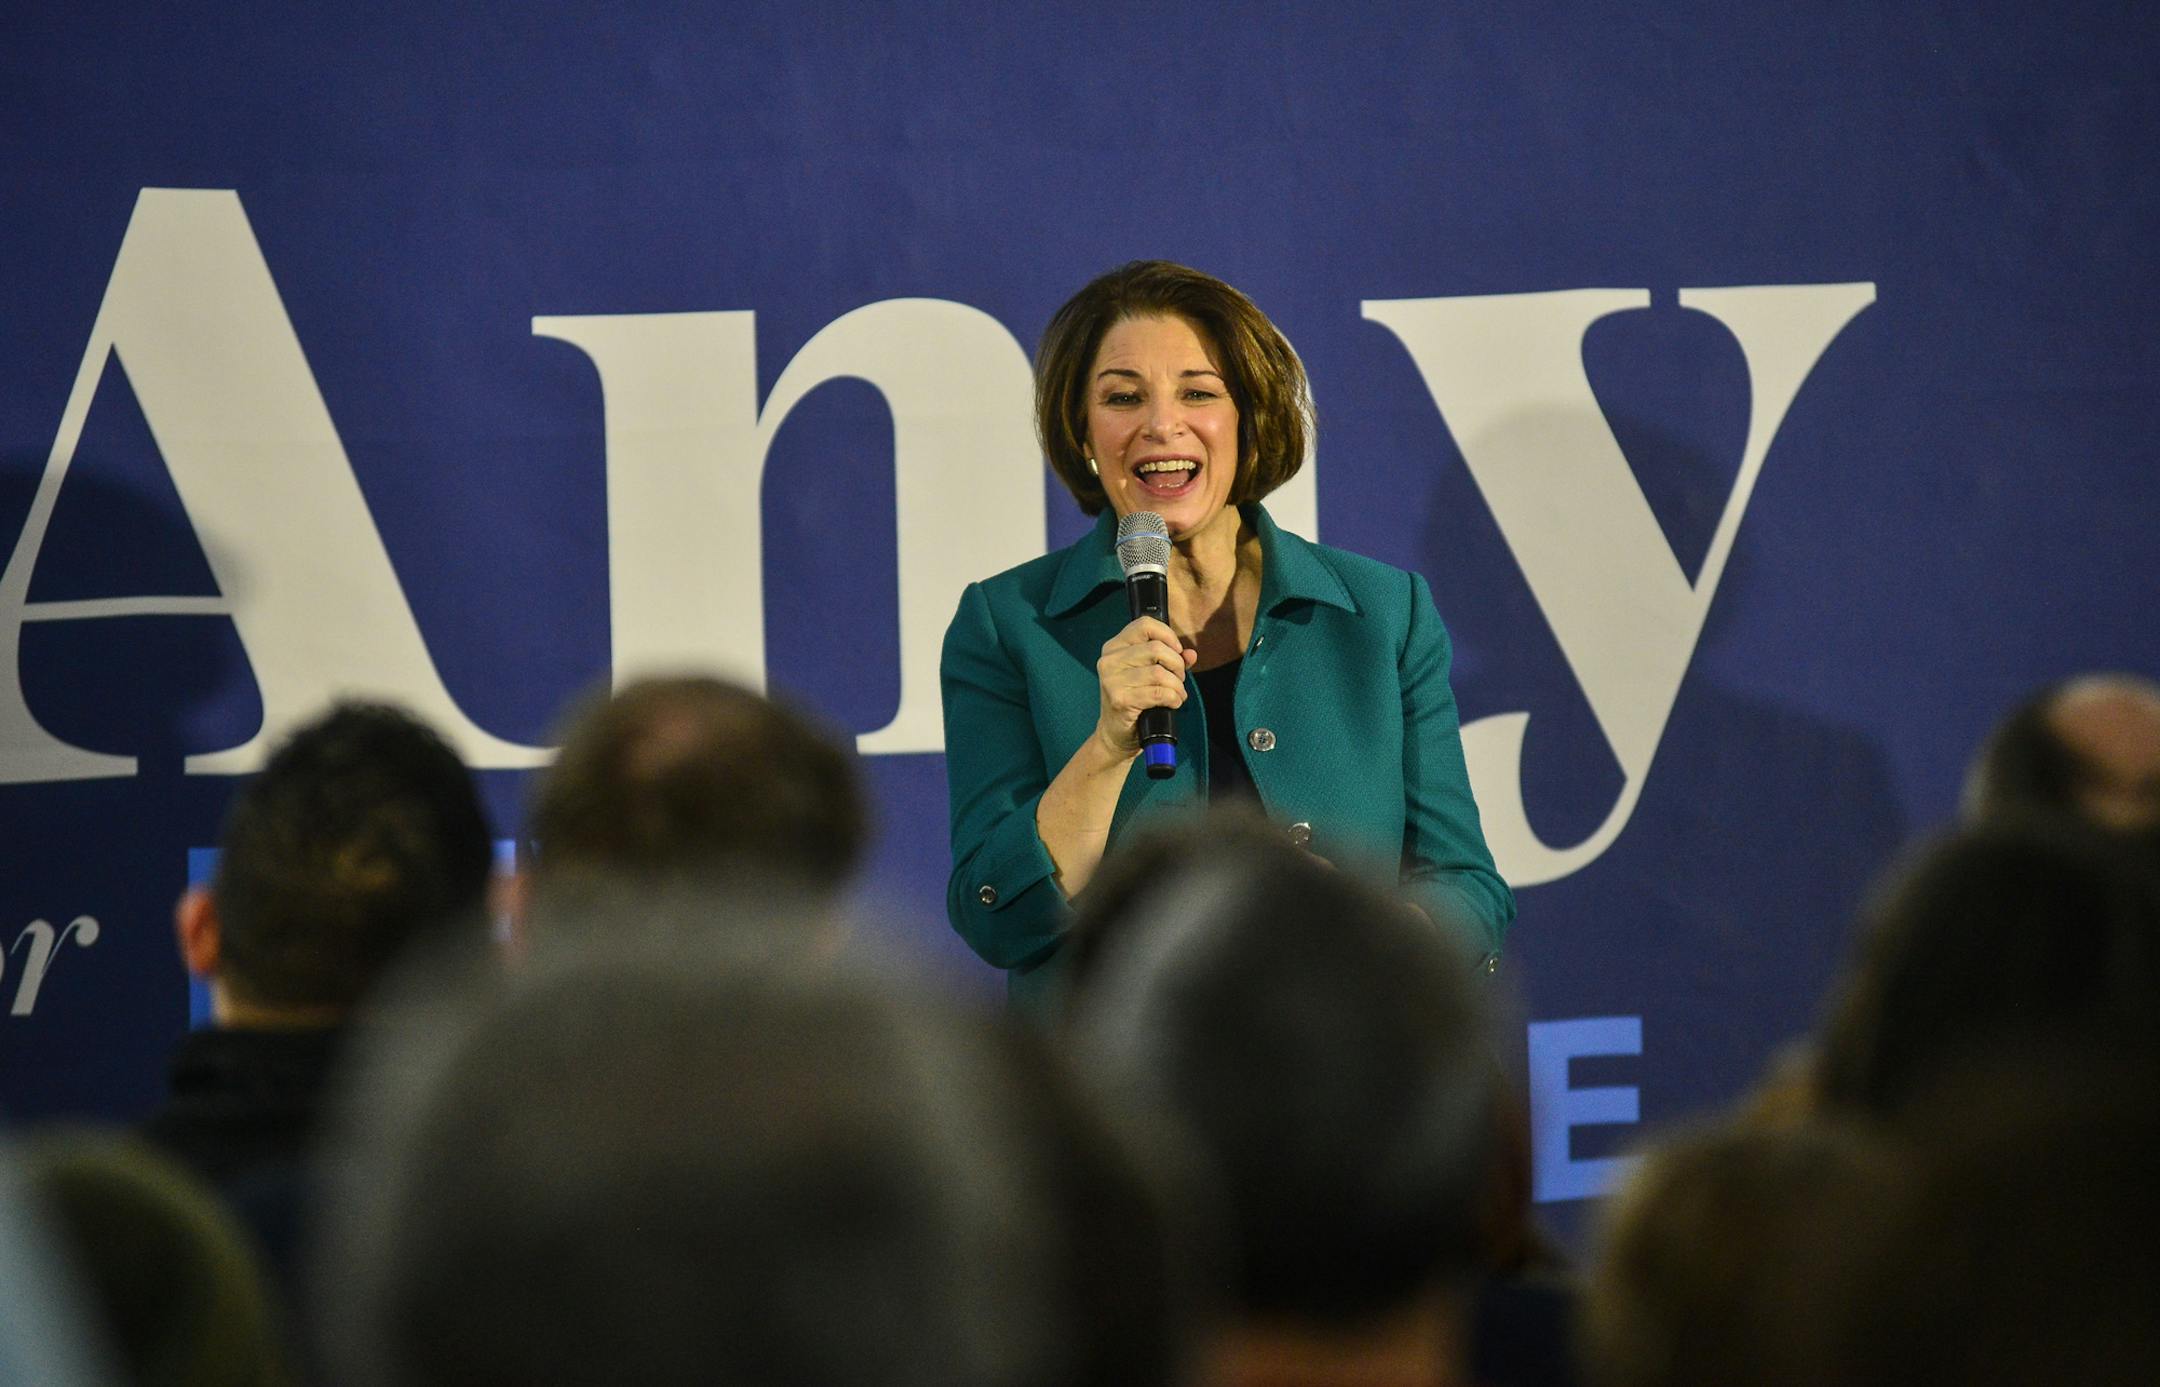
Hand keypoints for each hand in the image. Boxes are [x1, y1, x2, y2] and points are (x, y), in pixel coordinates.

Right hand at [1093, 615, 1196, 758]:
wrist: (1115, 733)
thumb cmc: (1134, 698)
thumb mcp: (1149, 673)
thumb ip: (1171, 659)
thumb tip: (1191, 654)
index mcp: (1114, 647)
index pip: (1144, 624)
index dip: (1168, 635)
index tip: (1177, 651)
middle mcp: (1109, 660)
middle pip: (1156, 648)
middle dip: (1176, 664)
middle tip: (1178, 678)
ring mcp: (1112, 680)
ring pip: (1159, 672)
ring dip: (1177, 685)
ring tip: (1177, 694)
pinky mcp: (1120, 700)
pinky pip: (1159, 693)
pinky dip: (1173, 698)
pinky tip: (1172, 702)